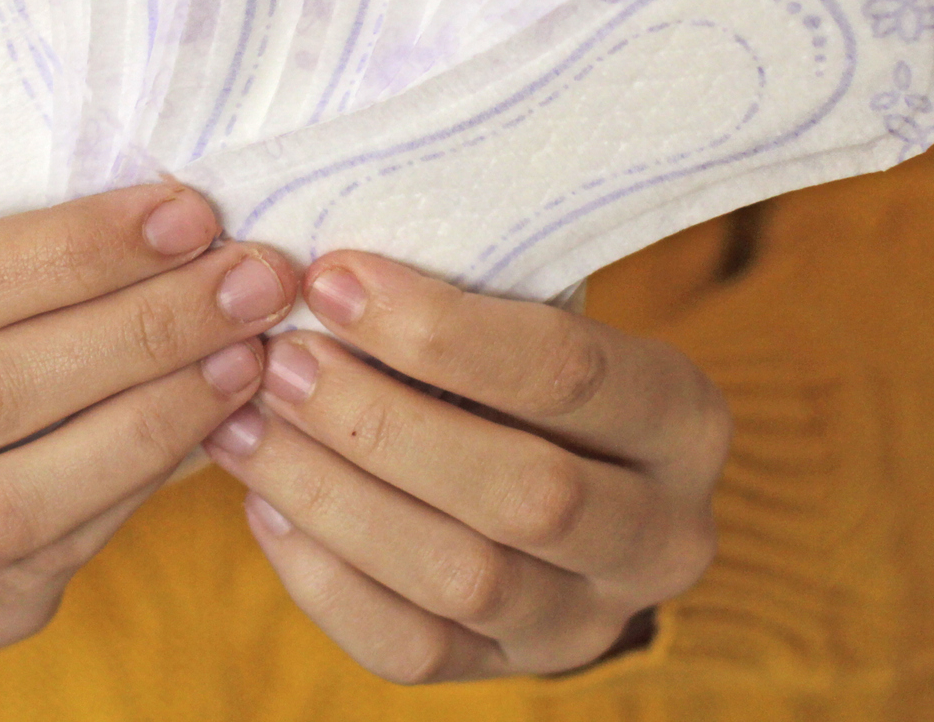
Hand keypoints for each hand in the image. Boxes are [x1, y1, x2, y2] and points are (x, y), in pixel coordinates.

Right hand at [0, 185, 297, 656]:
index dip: (74, 250)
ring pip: (31, 490)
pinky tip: (214, 425)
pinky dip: (146, 479)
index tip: (186, 215)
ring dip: (160, 414)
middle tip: (250, 281)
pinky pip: (64, 547)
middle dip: (142, 327)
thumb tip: (173, 227)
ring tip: (248, 354)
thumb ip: (1, 272)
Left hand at [205, 250, 728, 682]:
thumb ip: (463, 290)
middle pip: (524, 493)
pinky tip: (265, 504)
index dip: (439, 329)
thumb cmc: (515, 362)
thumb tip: (327, 260)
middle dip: (381, 422)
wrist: (551, 476)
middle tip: (281, 362)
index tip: (331, 280)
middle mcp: (664, 536)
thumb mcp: (528, 311)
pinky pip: (409, 648)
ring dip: (335, 496)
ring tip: (247, 425)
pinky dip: (323, 577)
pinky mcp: (509, 672)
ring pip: (462, 578)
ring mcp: (589, 620)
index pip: (568, 372)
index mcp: (685, 418)